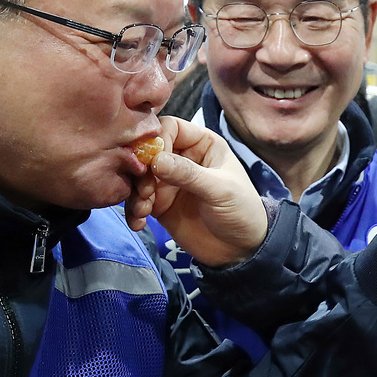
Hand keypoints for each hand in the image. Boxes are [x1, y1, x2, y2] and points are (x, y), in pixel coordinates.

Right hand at [123, 117, 268, 266]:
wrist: (241, 249)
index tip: (153, 161)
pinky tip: (140, 222)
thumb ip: (189, 174)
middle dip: (141, 170)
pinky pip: (138, 201)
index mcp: (203, 144)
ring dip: (135, 192)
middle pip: (148, 151)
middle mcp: (182, 158)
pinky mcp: (160, 204)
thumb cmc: (242, 211)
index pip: (170, 127)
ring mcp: (169, 181)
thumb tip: (157, 159)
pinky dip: (134, 210)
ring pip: (139, 176)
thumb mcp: (220, 190)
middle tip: (146, 190)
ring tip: (144, 209)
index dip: (157, 140)